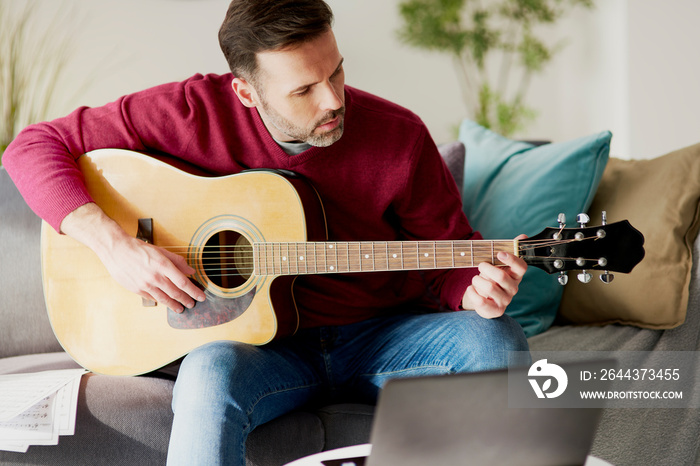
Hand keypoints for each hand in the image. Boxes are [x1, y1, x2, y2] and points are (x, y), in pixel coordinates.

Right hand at [60, 203, 205, 312]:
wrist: (116, 250)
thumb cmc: (139, 249)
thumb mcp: (161, 251)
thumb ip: (177, 261)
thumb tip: (191, 271)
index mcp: (163, 265)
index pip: (183, 282)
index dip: (194, 291)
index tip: (201, 296)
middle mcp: (155, 277)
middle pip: (176, 293)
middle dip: (186, 300)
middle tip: (193, 304)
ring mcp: (146, 285)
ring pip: (164, 299)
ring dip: (175, 305)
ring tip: (181, 308)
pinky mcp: (137, 290)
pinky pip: (153, 298)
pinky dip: (161, 301)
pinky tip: (166, 302)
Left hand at [461, 234, 527, 318]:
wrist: (484, 298)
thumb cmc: (492, 278)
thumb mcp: (499, 264)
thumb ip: (510, 250)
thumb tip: (523, 236)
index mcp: (516, 275)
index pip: (521, 267)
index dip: (512, 259)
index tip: (499, 253)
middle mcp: (513, 288)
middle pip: (501, 276)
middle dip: (486, 268)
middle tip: (480, 266)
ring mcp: (505, 300)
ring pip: (489, 287)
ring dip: (477, 280)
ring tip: (475, 279)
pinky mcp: (495, 310)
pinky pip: (481, 301)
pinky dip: (472, 292)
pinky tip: (471, 289)